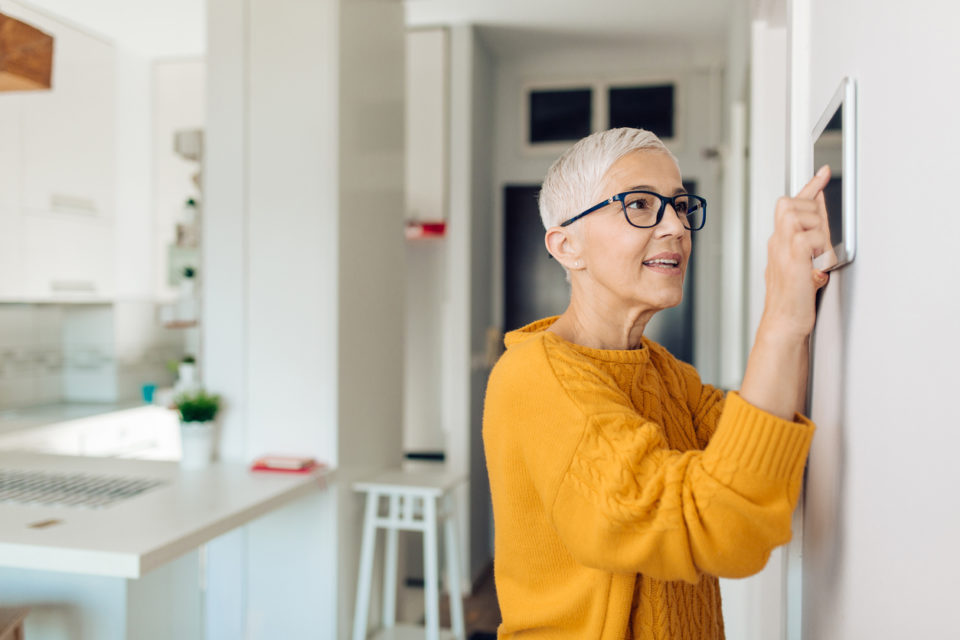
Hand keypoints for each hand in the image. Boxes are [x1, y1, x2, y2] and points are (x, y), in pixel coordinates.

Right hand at [761, 165, 831, 339]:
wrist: (784, 323)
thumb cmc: (793, 302)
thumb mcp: (802, 267)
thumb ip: (810, 246)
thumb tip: (820, 231)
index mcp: (779, 242)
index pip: (792, 206)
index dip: (809, 186)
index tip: (821, 172)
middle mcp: (777, 242)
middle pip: (793, 204)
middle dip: (813, 215)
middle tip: (819, 241)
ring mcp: (782, 249)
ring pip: (801, 215)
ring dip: (817, 234)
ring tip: (816, 258)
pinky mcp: (792, 258)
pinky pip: (810, 236)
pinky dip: (820, 249)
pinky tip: (816, 265)